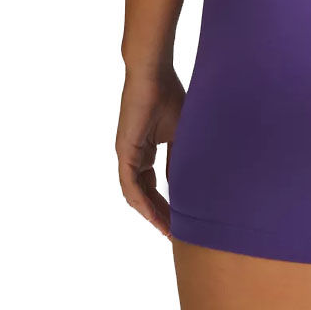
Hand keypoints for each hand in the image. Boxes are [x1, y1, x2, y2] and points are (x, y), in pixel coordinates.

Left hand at [116, 68, 185, 235]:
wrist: (154, 75)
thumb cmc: (169, 97)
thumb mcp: (181, 136)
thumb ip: (179, 160)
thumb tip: (184, 185)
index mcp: (145, 151)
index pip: (153, 186)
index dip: (165, 205)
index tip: (180, 222)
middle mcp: (133, 156)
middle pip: (144, 195)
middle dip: (159, 215)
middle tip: (174, 234)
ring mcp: (127, 155)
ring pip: (136, 195)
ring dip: (151, 214)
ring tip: (167, 231)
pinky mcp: (125, 151)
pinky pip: (131, 185)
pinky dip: (142, 203)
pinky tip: (153, 216)